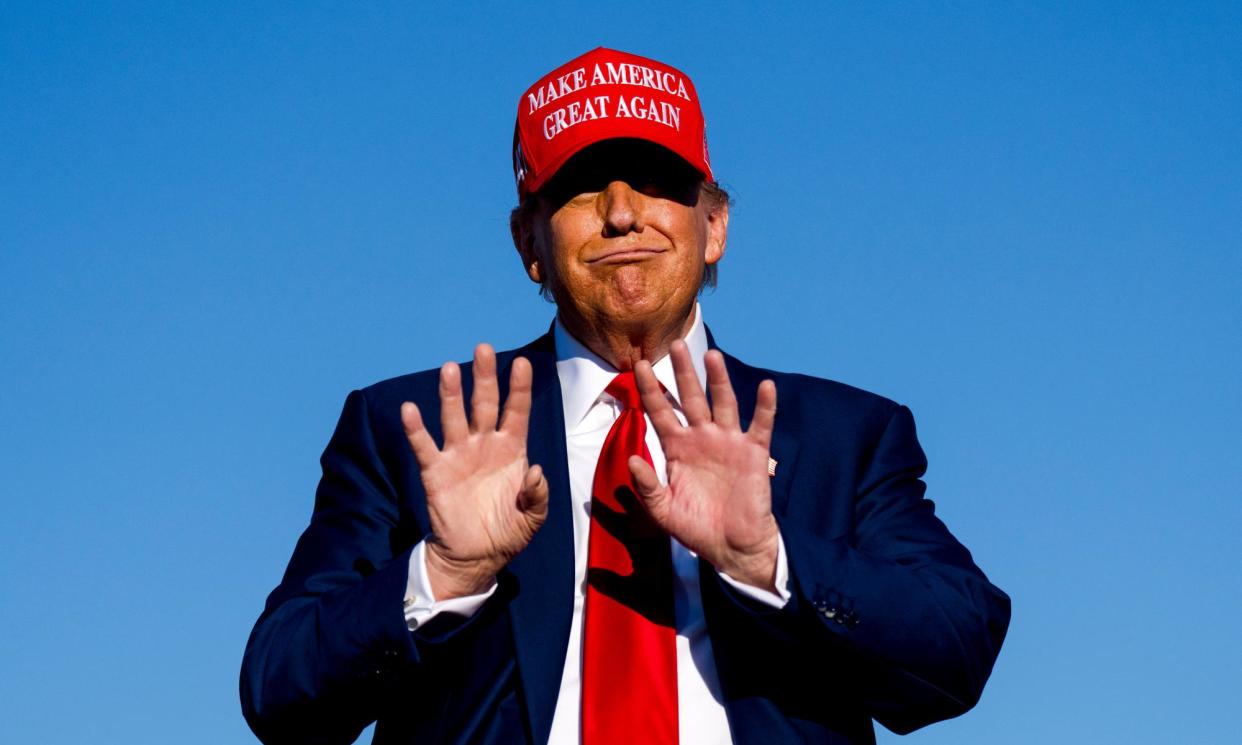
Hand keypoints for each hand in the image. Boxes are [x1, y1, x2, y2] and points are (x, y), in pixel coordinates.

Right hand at [401, 344, 548, 598]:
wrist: (476, 556)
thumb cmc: (508, 532)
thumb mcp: (533, 518)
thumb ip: (538, 496)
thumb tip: (536, 472)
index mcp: (512, 450)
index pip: (516, 411)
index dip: (519, 388)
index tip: (521, 362)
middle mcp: (484, 445)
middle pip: (484, 404)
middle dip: (484, 377)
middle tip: (482, 349)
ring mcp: (458, 455)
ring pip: (454, 417)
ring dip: (451, 394)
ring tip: (449, 368)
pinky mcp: (436, 472)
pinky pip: (424, 446)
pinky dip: (416, 429)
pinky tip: (410, 409)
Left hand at [629, 341, 779, 590]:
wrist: (732, 547)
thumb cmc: (695, 528)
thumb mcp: (663, 510)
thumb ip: (646, 485)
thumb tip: (632, 459)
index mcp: (677, 448)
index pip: (661, 412)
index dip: (651, 390)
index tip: (641, 366)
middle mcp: (702, 438)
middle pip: (690, 398)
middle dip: (683, 372)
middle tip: (674, 344)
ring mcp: (729, 442)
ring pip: (723, 403)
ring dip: (718, 380)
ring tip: (711, 355)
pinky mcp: (753, 453)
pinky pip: (760, 425)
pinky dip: (765, 406)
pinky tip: (766, 386)